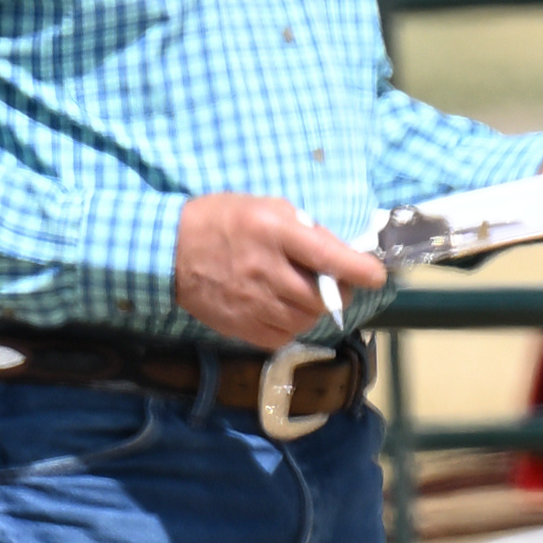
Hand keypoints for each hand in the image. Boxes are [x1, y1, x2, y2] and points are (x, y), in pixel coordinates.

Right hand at [170, 189, 390, 348]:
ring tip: (304, 294)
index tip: (375, 275)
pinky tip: (283, 310)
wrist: (167, 249)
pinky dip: (291, 326)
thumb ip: (304, 229)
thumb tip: (339, 252)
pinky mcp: (238, 325)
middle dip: (338, 292)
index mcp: (274, 232)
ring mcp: (250, 301)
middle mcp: (265, 269)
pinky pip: (281, 336)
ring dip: (315, 310)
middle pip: (321, 297)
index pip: (328, 256)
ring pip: (305, 319)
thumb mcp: (266, 207)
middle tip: (334, 283)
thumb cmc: (222, 221)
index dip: (359, 270)